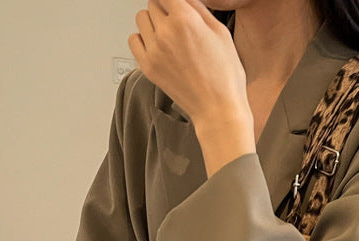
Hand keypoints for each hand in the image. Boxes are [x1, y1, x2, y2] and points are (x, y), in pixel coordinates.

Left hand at [128, 0, 252, 137]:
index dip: (174, 1)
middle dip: (165, 10)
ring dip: (153, 23)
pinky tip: (158, 47)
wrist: (218, 110)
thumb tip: (185, 0)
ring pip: (141, 19)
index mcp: (185, 20)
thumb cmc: (225, 78)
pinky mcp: (148, 67)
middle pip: (153, 3)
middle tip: (178, 25)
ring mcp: (154, 50)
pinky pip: (134, 40)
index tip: (176, 6)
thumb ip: (199, 9)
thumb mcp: (221, 34)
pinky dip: (143, 40)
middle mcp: (165, 32)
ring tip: (168, 37)